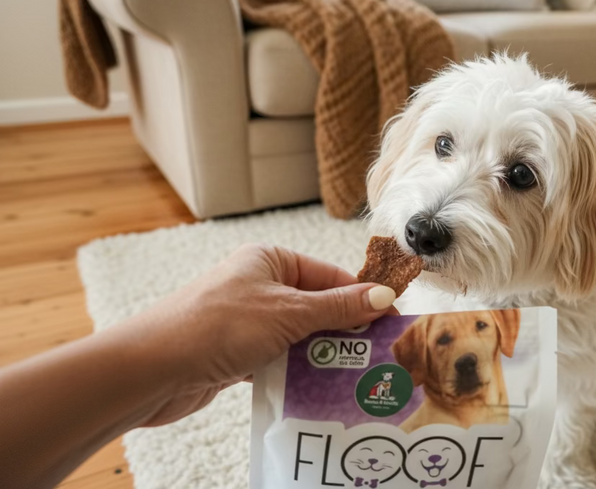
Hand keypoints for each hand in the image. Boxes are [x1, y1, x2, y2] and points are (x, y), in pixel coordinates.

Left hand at [112, 243, 396, 426]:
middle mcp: (258, 284)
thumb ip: (338, 307)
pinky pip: (279, 358)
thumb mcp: (288, 313)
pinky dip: (297, 370)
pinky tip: (319, 388)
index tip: (392, 321)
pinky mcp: (235, 352)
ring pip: (299, 335)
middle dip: (344, 331)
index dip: (362, 298)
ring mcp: (246, 319)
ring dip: (321, 355)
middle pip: (317, 306)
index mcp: (270, 260)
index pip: (330, 275)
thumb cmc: (217, 327)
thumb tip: (384, 296)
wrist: (151, 370)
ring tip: (355, 376)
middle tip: (378, 355)